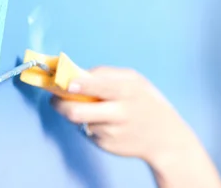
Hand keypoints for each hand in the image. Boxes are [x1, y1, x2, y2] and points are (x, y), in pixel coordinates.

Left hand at [51, 67, 195, 164]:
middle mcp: (119, 112)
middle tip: (56, 100)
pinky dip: (91, 125)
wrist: (164, 136)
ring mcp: (112, 132)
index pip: (97, 86)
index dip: (77, 85)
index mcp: (127, 91)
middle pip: (77, 112)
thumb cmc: (146, 102)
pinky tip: (107, 124)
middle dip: (61, 105)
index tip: (65, 85)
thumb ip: (106, 75)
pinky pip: (87, 132)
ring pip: (80, 121)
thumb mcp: (135, 81)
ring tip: (96, 110)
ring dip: (80, 115)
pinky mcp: (107, 145)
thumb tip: (77, 75)